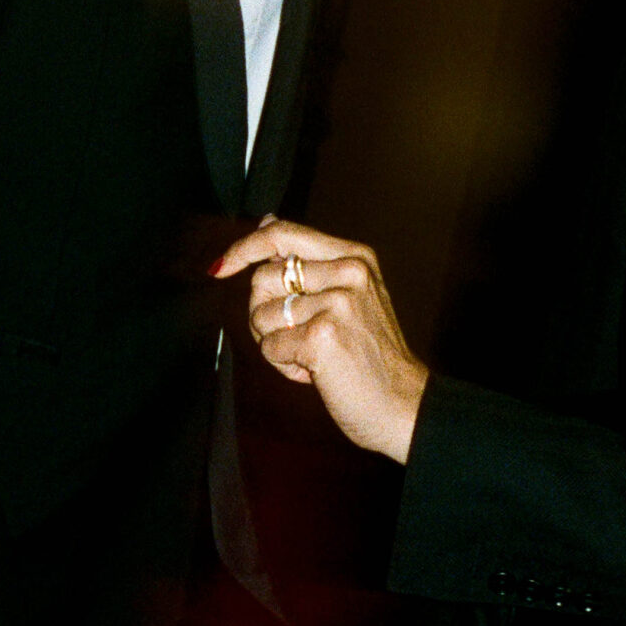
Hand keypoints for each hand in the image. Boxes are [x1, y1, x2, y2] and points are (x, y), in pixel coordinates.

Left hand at [216, 218, 429, 462]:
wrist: (405, 406)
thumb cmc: (370, 354)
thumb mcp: (350, 293)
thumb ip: (309, 259)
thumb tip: (266, 220)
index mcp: (355, 256)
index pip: (282, 234)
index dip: (243, 248)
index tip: (220, 268)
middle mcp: (349, 272)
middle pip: (262, 278)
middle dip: (262, 313)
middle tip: (294, 337)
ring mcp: (338, 303)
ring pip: (261, 315)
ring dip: (275, 343)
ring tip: (312, 356)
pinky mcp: (323, 336)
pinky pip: (269, 346)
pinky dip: (283, 365)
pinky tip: (316, 373)